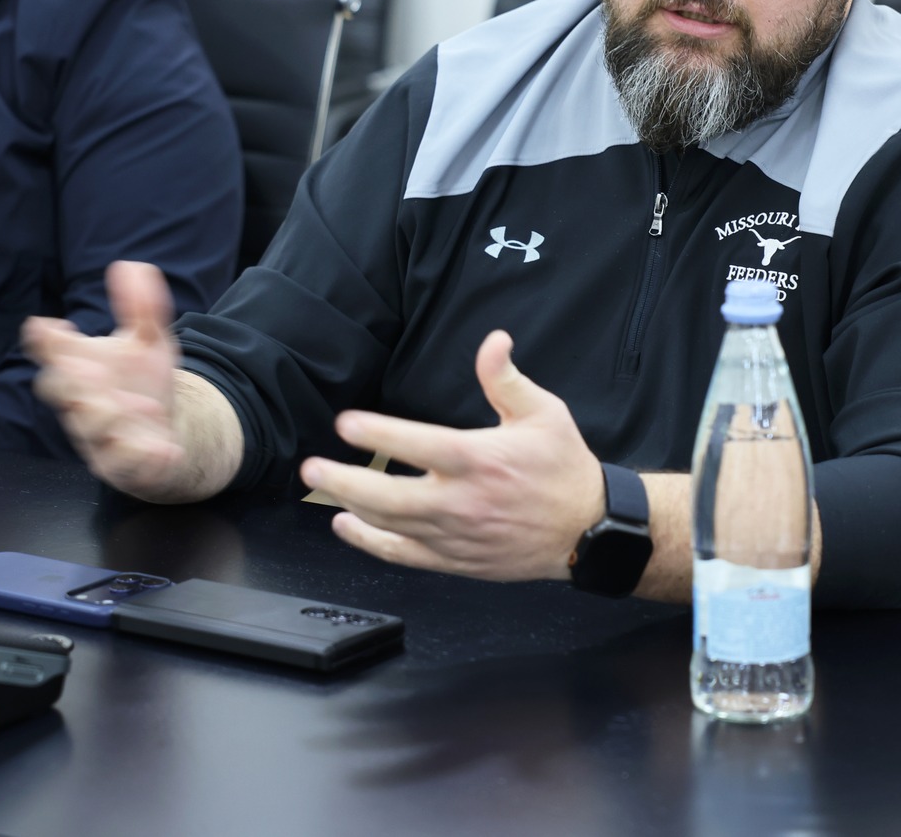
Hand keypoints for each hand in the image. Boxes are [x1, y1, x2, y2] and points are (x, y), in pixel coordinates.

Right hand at [28, 261, 186, 497]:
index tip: (48, 328)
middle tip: (91, 368)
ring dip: (113, 415)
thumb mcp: (149, 340)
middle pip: (59, 390)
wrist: (170, 429)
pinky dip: (142, 456)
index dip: (45, 341)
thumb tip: (132, 267)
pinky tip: (165, 449)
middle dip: (70, 379)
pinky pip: (122, 465)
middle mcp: (82, 400)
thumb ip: (141, 306)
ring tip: (146, 406)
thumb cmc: (145, 381)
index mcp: (82, 367)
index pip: (51, 352)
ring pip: (89, 428)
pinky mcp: (119, 464)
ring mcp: (98, 434)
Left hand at [299, 330, 605, 581]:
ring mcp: (457, 536)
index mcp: (481, 460)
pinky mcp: (457, 560)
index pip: (419, 445)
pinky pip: (406, 555)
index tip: (345, 424)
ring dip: (351, 508)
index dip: (378, 435)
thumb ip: (506, 379)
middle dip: (345, 481)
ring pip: (392, 526)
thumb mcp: (544, 413)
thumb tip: (493, 340)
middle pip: (390, 497)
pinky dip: (372, 544)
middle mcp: (464, 501)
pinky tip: (349, 527)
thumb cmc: (564, 468)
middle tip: (311, 468)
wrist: (588, 531)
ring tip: (321, 490)